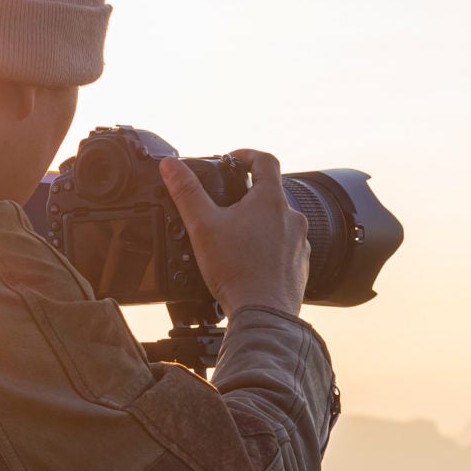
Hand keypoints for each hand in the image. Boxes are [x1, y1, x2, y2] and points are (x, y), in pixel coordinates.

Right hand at [163, 150, 307, 316]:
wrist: (264, 315)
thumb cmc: (236, 271)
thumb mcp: (202, 226)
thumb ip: (186, 192)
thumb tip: (170, 164)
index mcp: (271, 201)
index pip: (265, 160)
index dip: (246, 155)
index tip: (231, 161)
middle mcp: (292, 218)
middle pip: (270, 194)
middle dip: (247, 197)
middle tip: (224, 209)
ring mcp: (300, 243)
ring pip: (278, 223)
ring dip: (258, 225)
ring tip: (234, 240)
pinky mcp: (300, 265)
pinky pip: (285, 248)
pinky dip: (268, 250)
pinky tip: (249, 263)